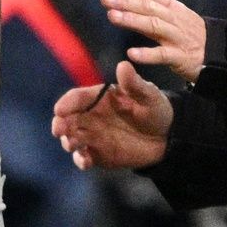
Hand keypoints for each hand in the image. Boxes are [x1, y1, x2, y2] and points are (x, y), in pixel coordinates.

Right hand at [52, 60, 173, 169]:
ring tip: (72, 145)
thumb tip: (124, 65)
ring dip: (68, 141)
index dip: (67, 103)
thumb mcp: (149, 95)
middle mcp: (91, 116)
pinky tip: (85, 161)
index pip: (77, 98)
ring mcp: (93, 135)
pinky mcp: (98, 154)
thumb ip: (134, 83)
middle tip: (59, 130)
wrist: (167, 137)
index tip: (60, 110)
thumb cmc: (156, 109)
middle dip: (60, 124)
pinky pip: (84, 157)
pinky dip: (80, 160)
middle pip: (68, 119)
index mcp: (99, 98)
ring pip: (72, 138)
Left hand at [102, 0, 204, 82]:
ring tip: (112, 16)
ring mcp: (177, 37)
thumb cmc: (190, 34)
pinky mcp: (180, 56)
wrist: (218, 55)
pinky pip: (162, 55)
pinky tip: (131, 53)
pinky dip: (147, 54)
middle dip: (125, 1)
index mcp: (171, 7)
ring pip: (154, 26)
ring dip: (132, 20)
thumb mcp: (175, 16)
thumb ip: (153, 8)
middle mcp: (173, 19)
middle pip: (148, 7)